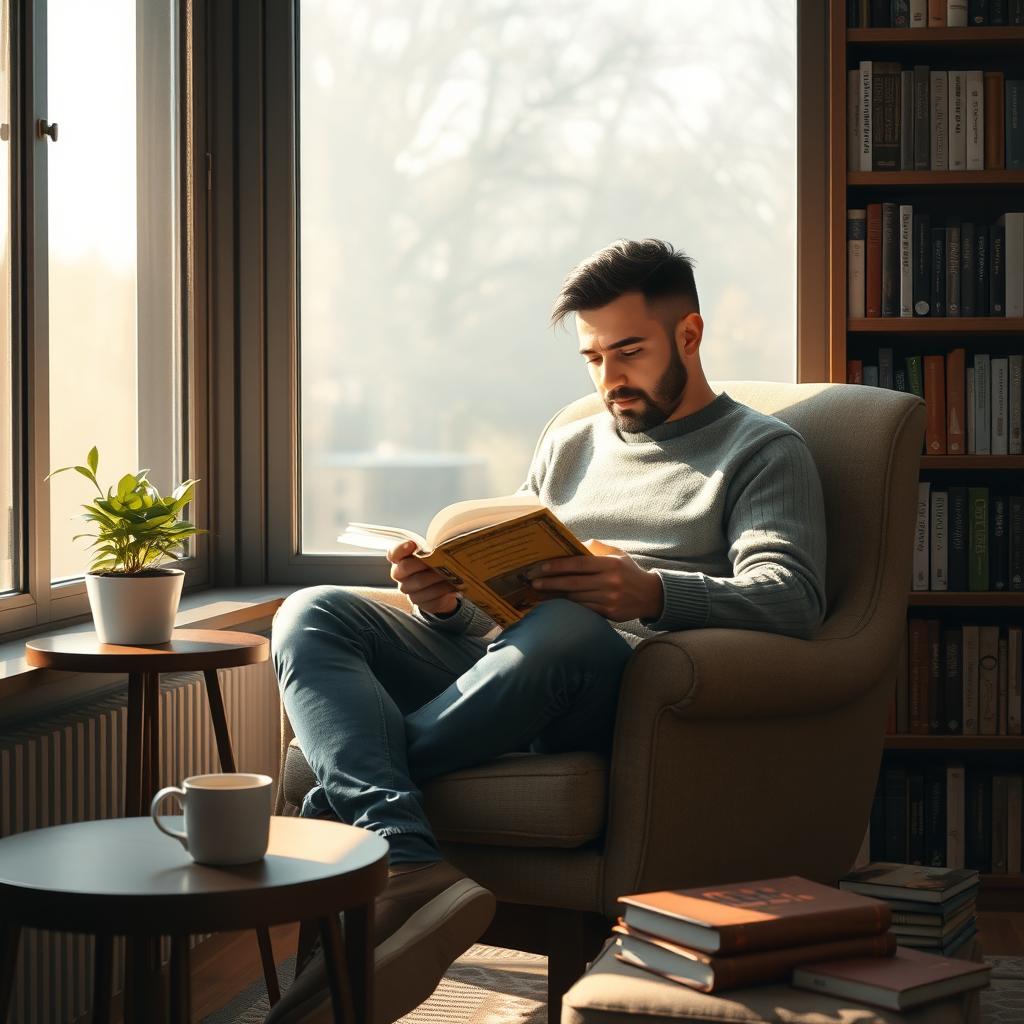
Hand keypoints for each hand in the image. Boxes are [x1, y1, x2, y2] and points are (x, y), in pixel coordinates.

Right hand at [387, 541, 459, 615]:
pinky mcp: (421, 604)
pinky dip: (443, 593)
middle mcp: (400, 575)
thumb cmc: (433, 564)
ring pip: (419, 584)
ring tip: (450, 574)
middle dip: (422, 563)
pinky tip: (452, 588)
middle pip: (405, 568)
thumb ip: (431, 548)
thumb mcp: (431, 553)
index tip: (412, 544)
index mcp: (400, 559)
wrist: (440, 585)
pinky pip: (430, 600)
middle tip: (437, 559)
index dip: (400, 549)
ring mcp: (409, 591)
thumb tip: (441, 543)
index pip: (393, 553)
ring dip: (436, 578)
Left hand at [529, 539, 663, 621]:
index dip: (558, 566)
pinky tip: (556, 603)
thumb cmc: (628, 571)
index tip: (541, 567)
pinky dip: (569, 606)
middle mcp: (610, 582)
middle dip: (551, 582)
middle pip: (574, 583)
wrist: (651, 595)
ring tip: (539, 593)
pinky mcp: (609, 613)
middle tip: (533, 581)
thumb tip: (572, 544)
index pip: (579, 564)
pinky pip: (584, 609)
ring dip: (556, 596)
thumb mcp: (616, 554)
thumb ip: (595, 548)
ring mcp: (610, 599)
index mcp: (610, 564)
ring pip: (576, 598)